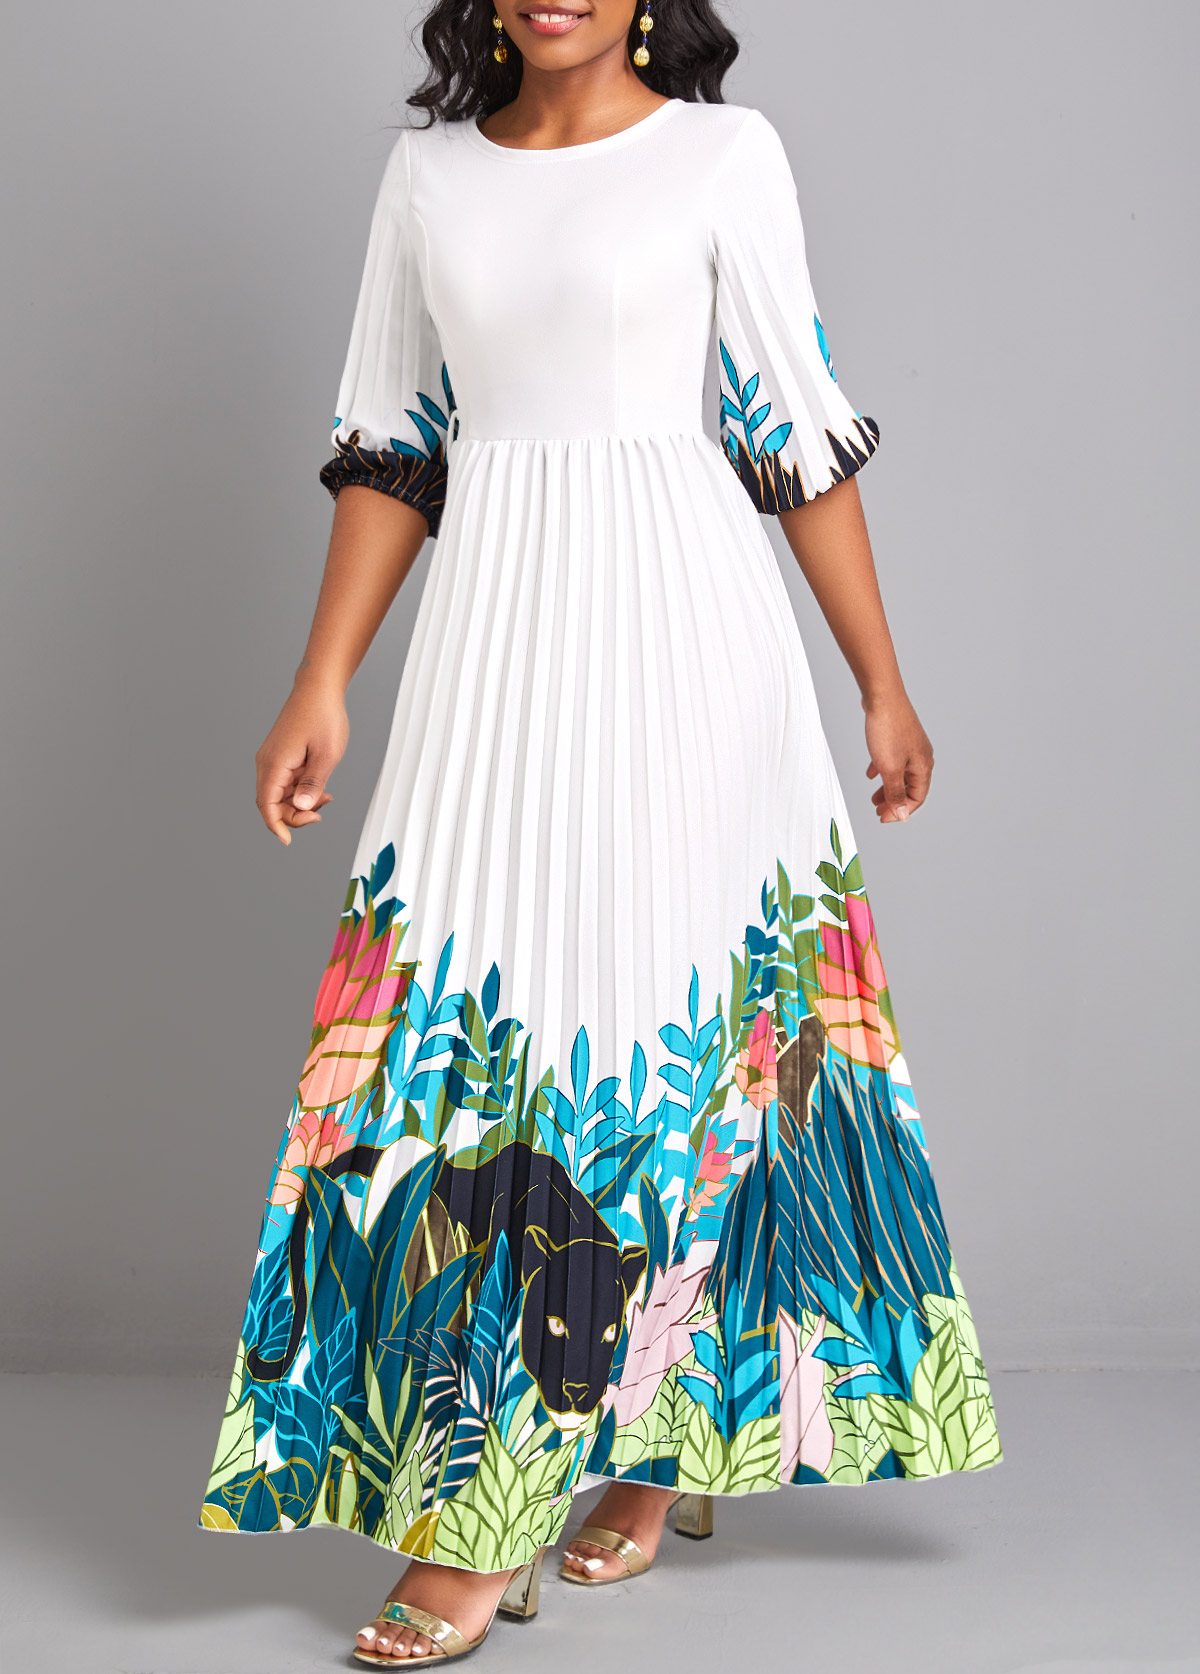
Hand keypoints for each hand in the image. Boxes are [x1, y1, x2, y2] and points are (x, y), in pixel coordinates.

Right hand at [255, 680, 348, 844]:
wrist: (319, 688)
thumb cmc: (323, 716)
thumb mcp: (326, 755)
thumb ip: (313, 784)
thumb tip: (301, 808)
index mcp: (274, 763)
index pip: (266, 805)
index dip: (276, 826)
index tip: (288, 841)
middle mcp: (268, 762)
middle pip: (272, 803)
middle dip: (294, 815)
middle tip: (320, 813)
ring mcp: (273, 758)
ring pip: (280, 794)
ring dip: (300, 803)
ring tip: (326, 798)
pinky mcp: (281, 755)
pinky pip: (286, 782)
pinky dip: (301, 790)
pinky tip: (321, 790)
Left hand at [864, 694, 932, 823]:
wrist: (882, 696)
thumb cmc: (888, 729)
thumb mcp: (889, 769)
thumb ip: (895, 794)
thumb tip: (902, 815)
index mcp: (923, 767)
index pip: (917, 798)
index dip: (901, 811)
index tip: (883, 817)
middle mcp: (921, 757)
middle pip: (909, 788)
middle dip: (894, 802)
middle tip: (878, 811)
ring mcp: (910, 746)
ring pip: (900, 774)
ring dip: (888, 788)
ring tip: (874, 798)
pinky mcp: (899, 738)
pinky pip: (893, 760)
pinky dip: (883, 770)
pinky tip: (871, 773)